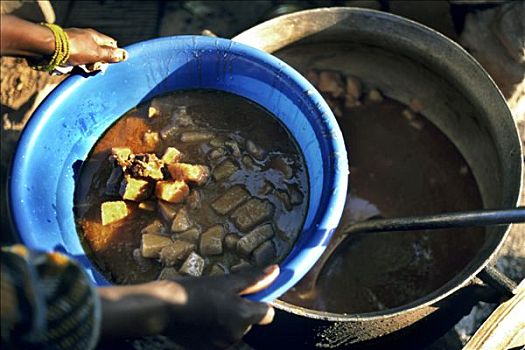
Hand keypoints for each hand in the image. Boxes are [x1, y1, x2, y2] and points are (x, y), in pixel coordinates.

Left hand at [65, 28, 126, 65]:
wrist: (47, 48)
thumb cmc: (72, 48)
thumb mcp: (96, 53)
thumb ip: (111, 55)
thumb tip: (125, 54)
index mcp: (95, 37)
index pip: (112, 45)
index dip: (112, 55)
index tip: (108, 63)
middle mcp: (86, 39)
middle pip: (100, 54)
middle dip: (98, 64)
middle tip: (92, 67)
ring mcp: (76, 45)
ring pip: (88, 60)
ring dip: (86, 67)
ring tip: (80, 69)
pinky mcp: (66, 52)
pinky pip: (76, 62)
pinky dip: (76, 67)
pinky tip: (73, 69)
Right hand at [98, 265, 278, 348]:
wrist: (162, 309)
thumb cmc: (193, 291)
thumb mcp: (225, 281)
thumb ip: (253, 279)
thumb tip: (275, 271)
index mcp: (243, 316)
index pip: (268, 312)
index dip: (260, 301)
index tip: (248, 291)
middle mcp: (236, 335)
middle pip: (250, 321)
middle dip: (242, 308)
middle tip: (222, 294)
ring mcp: (222, 345)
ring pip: (235, 328)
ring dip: (228, 318)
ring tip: (209, 304)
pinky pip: (221, 337)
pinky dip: (216, 328)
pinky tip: (202, 316)